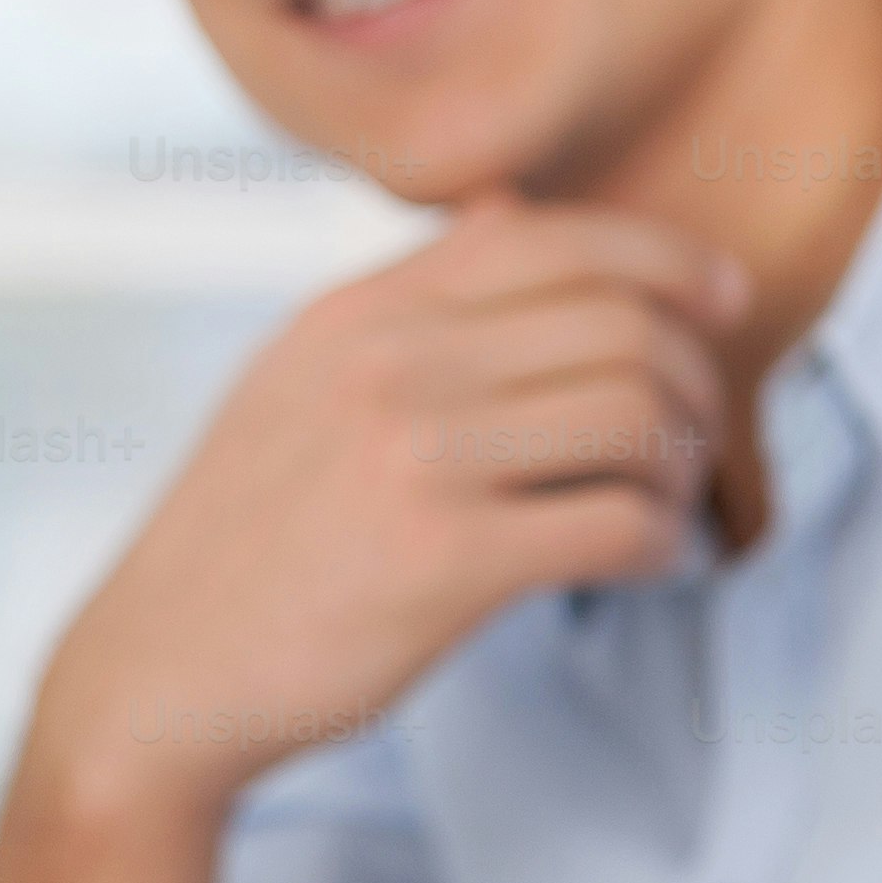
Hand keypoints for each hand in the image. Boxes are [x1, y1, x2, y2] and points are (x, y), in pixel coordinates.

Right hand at [35, 201, 743, 823]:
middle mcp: (390, 364)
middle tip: (695, 441)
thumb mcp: (298, 382)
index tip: (723, 301)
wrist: (158, 676)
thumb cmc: (245, 542)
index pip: (552, 235)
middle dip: (693, 381)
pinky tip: (651, 563)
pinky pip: (617, 523)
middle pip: (618, 323)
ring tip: (668, 505)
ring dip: (683, 466)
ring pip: (634, 414)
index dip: (668, 259)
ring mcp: (416, 458)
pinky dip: (663, 544)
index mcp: (358, 311)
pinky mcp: (444, 561)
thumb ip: (405, 297)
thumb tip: (507, 205)